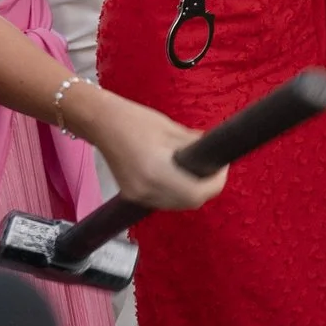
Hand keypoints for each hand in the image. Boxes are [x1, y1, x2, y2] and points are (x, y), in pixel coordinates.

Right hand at [77, 91, 219, 210]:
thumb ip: (195, 144)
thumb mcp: (172, 129)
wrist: (102, 123)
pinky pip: (162, 201)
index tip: (223, 167)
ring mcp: (138, 195)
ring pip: (177, 205)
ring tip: (199, 172)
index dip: (216, 182)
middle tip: (215, 169)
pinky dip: (176, 193)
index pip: (197, 193)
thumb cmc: (136, 120)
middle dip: (207, 188)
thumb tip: (215, 152)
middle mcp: (147, 190)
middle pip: (189, 203)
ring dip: (192, 192)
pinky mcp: (132, 195)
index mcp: (157, 172)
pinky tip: (179, 176)